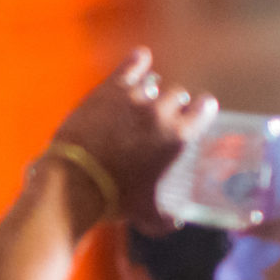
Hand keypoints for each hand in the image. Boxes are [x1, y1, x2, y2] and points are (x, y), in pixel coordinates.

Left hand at [50, 48, 215, 237]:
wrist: (75, 183)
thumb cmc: (114, 201)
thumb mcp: (147, 215)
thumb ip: (166, 218)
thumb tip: (173, 222)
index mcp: (178, 136)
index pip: (204, 109)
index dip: (202, 110)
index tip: (199, 112)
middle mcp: (161, 112)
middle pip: (177, 95)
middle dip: (174, 104)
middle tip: (165, 114)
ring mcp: (134, 98)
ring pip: (153, 84)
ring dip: (152, 91)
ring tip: (148, 97)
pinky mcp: (108, 91)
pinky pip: (130, 68)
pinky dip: (138, 62)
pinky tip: (141, 58)